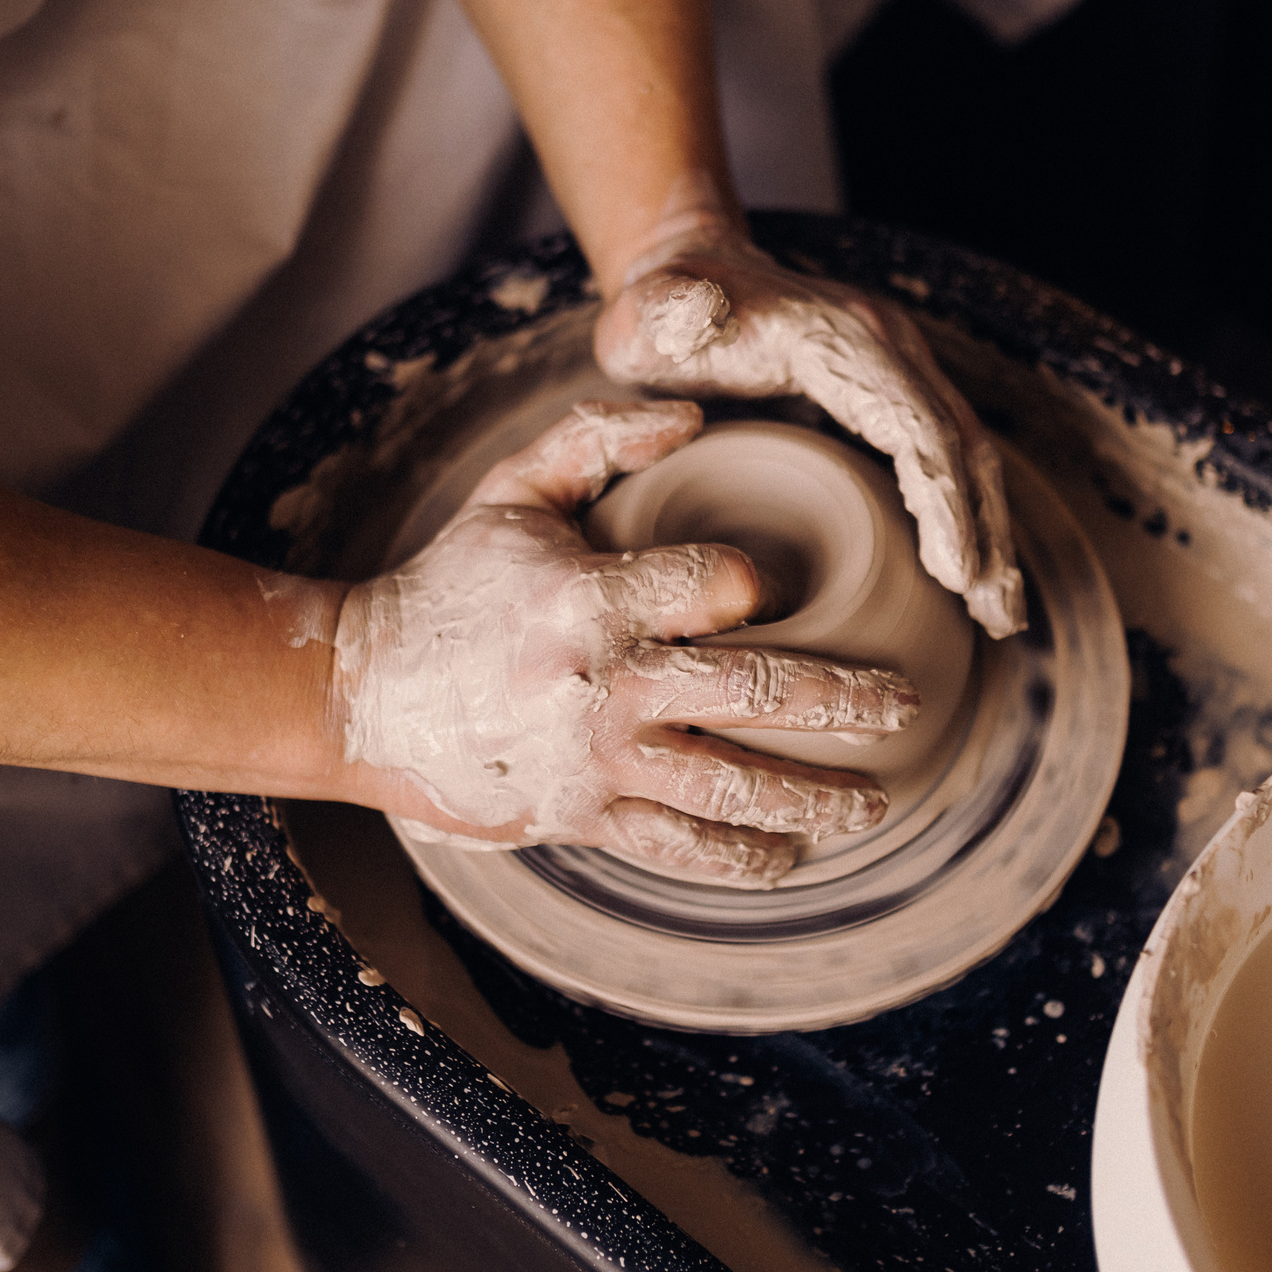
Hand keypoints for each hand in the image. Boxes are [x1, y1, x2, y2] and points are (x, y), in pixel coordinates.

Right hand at [331, 401, 918, 885]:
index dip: (757, 582)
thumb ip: (599, 438)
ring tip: (877, 798)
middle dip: (849, 700)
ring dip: (819, 797)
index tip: (767, 589)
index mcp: (592, 598)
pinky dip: (742, 858)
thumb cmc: (449, 586)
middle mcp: (605, 686)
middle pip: (757, 691)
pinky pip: (679, 847)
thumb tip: (694, 413)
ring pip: (735, 786)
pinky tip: (792, 856)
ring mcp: (598, 762)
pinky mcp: (582, 818)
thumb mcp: (511, 491)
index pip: (715, 586)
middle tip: (909, 701)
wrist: (362, 697)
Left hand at [595, 225, 1026, 637]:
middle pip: (960, 443)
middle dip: (984, 530)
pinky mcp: (891, 396)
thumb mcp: (650, 315)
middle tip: (994, 613)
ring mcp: (896, 369)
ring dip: (989, 533)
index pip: (915, 423)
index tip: (956, 573)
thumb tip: (699, 309)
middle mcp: (886, 347)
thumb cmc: (661, 315)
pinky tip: (972, 582)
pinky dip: (967, 519)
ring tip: (1000, 614)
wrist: (685, 276)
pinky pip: (944, 459)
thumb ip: (668, 314)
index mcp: (840, 338)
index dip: (942, 499)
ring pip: (966, 455)